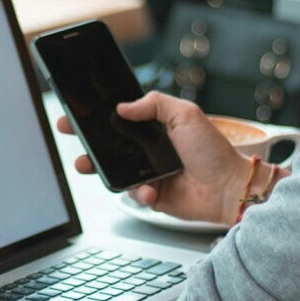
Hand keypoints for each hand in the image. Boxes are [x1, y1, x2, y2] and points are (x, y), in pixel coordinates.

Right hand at [57, 92, 252, 225]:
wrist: (229, 187)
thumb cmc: (213, 150)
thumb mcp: (186, 114)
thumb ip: (154, 104)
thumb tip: (123, 106)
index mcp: (157, 127)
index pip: (122, 118)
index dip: (99, 115)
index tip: (78, 111)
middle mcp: (151, 149)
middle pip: (112, 143)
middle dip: (88, 139)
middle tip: (70, 132)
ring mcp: (151, 173)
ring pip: (116, 170)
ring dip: (99, 168)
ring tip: (86, 164)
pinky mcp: (154, 196)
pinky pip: (134, 194)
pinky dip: (139, 193)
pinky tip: (151, 190)